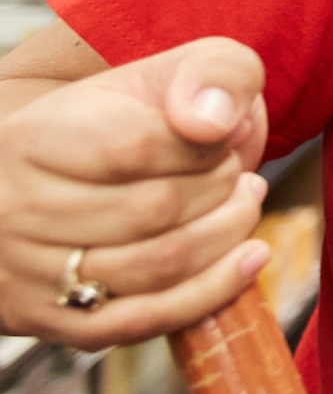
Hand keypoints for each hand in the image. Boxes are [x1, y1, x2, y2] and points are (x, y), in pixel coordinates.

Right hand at [0, 37, 273, 348]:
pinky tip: (249, 258)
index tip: (225, 138)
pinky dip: (210, 292)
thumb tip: (216, 122)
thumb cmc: (127, 119)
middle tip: (242, 176)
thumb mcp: (170, 71)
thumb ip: (213, 74)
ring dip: (226, 235)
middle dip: (224, 190)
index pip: (142, 145)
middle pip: (156, 209)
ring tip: (245, 204)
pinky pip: (142, 321)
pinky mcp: (52, 322)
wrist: (59, 175)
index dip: (209, 145)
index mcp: (37, 137)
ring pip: (155, 266)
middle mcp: (18, 208)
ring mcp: (29, 272)